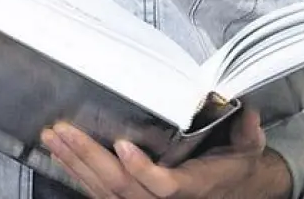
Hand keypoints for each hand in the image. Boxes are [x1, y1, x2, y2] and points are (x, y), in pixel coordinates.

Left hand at [40, 107, 291, 198]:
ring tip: (53, 138)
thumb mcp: (250, 148)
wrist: (236, 191)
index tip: (122, 144)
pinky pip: (100, 195)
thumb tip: (247, 112)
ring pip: (104, 192)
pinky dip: (78, 175)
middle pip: (121, 188)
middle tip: (64, 131)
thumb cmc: (236, 167)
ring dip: (75, 164)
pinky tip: (61, 156)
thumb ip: (248, 132)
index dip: (141, 169)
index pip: (164, 186)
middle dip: (89, 157)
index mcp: (194, 187)